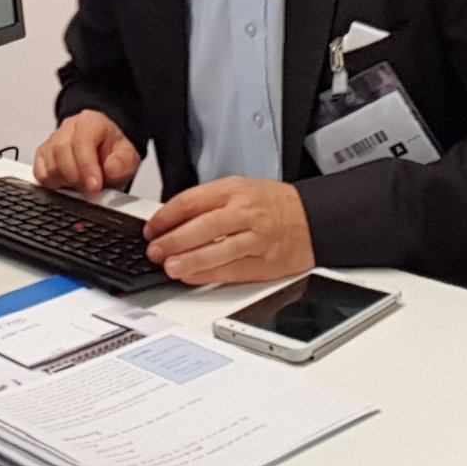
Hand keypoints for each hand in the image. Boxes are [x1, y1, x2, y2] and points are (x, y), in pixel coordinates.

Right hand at [32, 111, 138, 194]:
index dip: (87, 166)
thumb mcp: (128, 158)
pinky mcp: (43, 155)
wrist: (104, 155)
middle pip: (61, 150)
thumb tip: (111, 169)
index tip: (94, 186)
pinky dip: (53, 184)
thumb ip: (123, 163)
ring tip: (81, 184)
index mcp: (90, 122)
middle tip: (89, 189)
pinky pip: (40, 173)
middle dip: (75, 176)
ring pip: (49, 164)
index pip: (82, 140)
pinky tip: (67, 184)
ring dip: (65, 181)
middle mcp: (69, 128)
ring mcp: (53, 140)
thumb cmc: (113, 154)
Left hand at [143, 176, 314, 284]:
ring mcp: (256, 239)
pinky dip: (208, 275)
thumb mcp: (241, 189)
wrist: (313, 219)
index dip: (166, 216)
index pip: (192, 201)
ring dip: (189, 261)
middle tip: (154, 250)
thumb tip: (173, 220)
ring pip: (217, 251)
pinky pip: (231, 271)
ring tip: (169, 267)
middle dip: (173, 241)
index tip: (152, 228)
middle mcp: (245, 213)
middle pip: (201, 227)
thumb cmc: (274, 204)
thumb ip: (209, 202)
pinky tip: (192, 276)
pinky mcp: (265, 264)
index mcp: (235, 190)